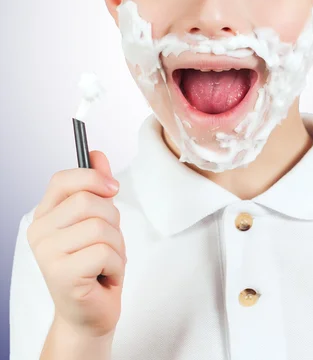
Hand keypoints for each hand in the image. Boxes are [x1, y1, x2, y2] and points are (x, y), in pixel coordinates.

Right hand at [27, 151, 125, 338]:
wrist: (89, 313)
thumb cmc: (94, 265)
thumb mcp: (99, 220)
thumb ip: (96, 186)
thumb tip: (97, 154)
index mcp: (45, 215)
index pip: (62, 179)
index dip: (92, 177)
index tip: (113, 188)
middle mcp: (39, 233)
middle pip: (88, 201)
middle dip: (112, 220)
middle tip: (109, 241)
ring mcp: (47, 254)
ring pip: (101, 227)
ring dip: (117, 246)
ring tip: (107, 261)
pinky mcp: (62, 275)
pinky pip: (105, 252)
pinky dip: (117, 264)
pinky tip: (106, 276)